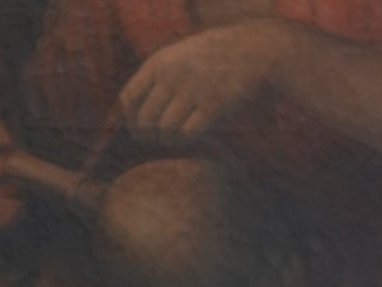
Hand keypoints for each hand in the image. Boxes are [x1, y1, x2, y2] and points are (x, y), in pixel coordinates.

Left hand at [116, 20, 289, 140]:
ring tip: (177, 137)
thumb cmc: (215, 56)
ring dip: (169, 140)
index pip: (128, 98)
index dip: (129, 120)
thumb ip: (159, 75)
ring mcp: (192, 90)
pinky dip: (186, 140)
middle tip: (158, 141)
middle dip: (149, 136)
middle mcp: (172, 75)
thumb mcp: (180, 54)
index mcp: (159, 62)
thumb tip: (134, 108)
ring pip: (165, 130)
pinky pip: (188, 134)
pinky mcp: (212, 105)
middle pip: (145, 120)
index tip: (138, 130)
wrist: (252, 50)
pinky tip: (191, 136)